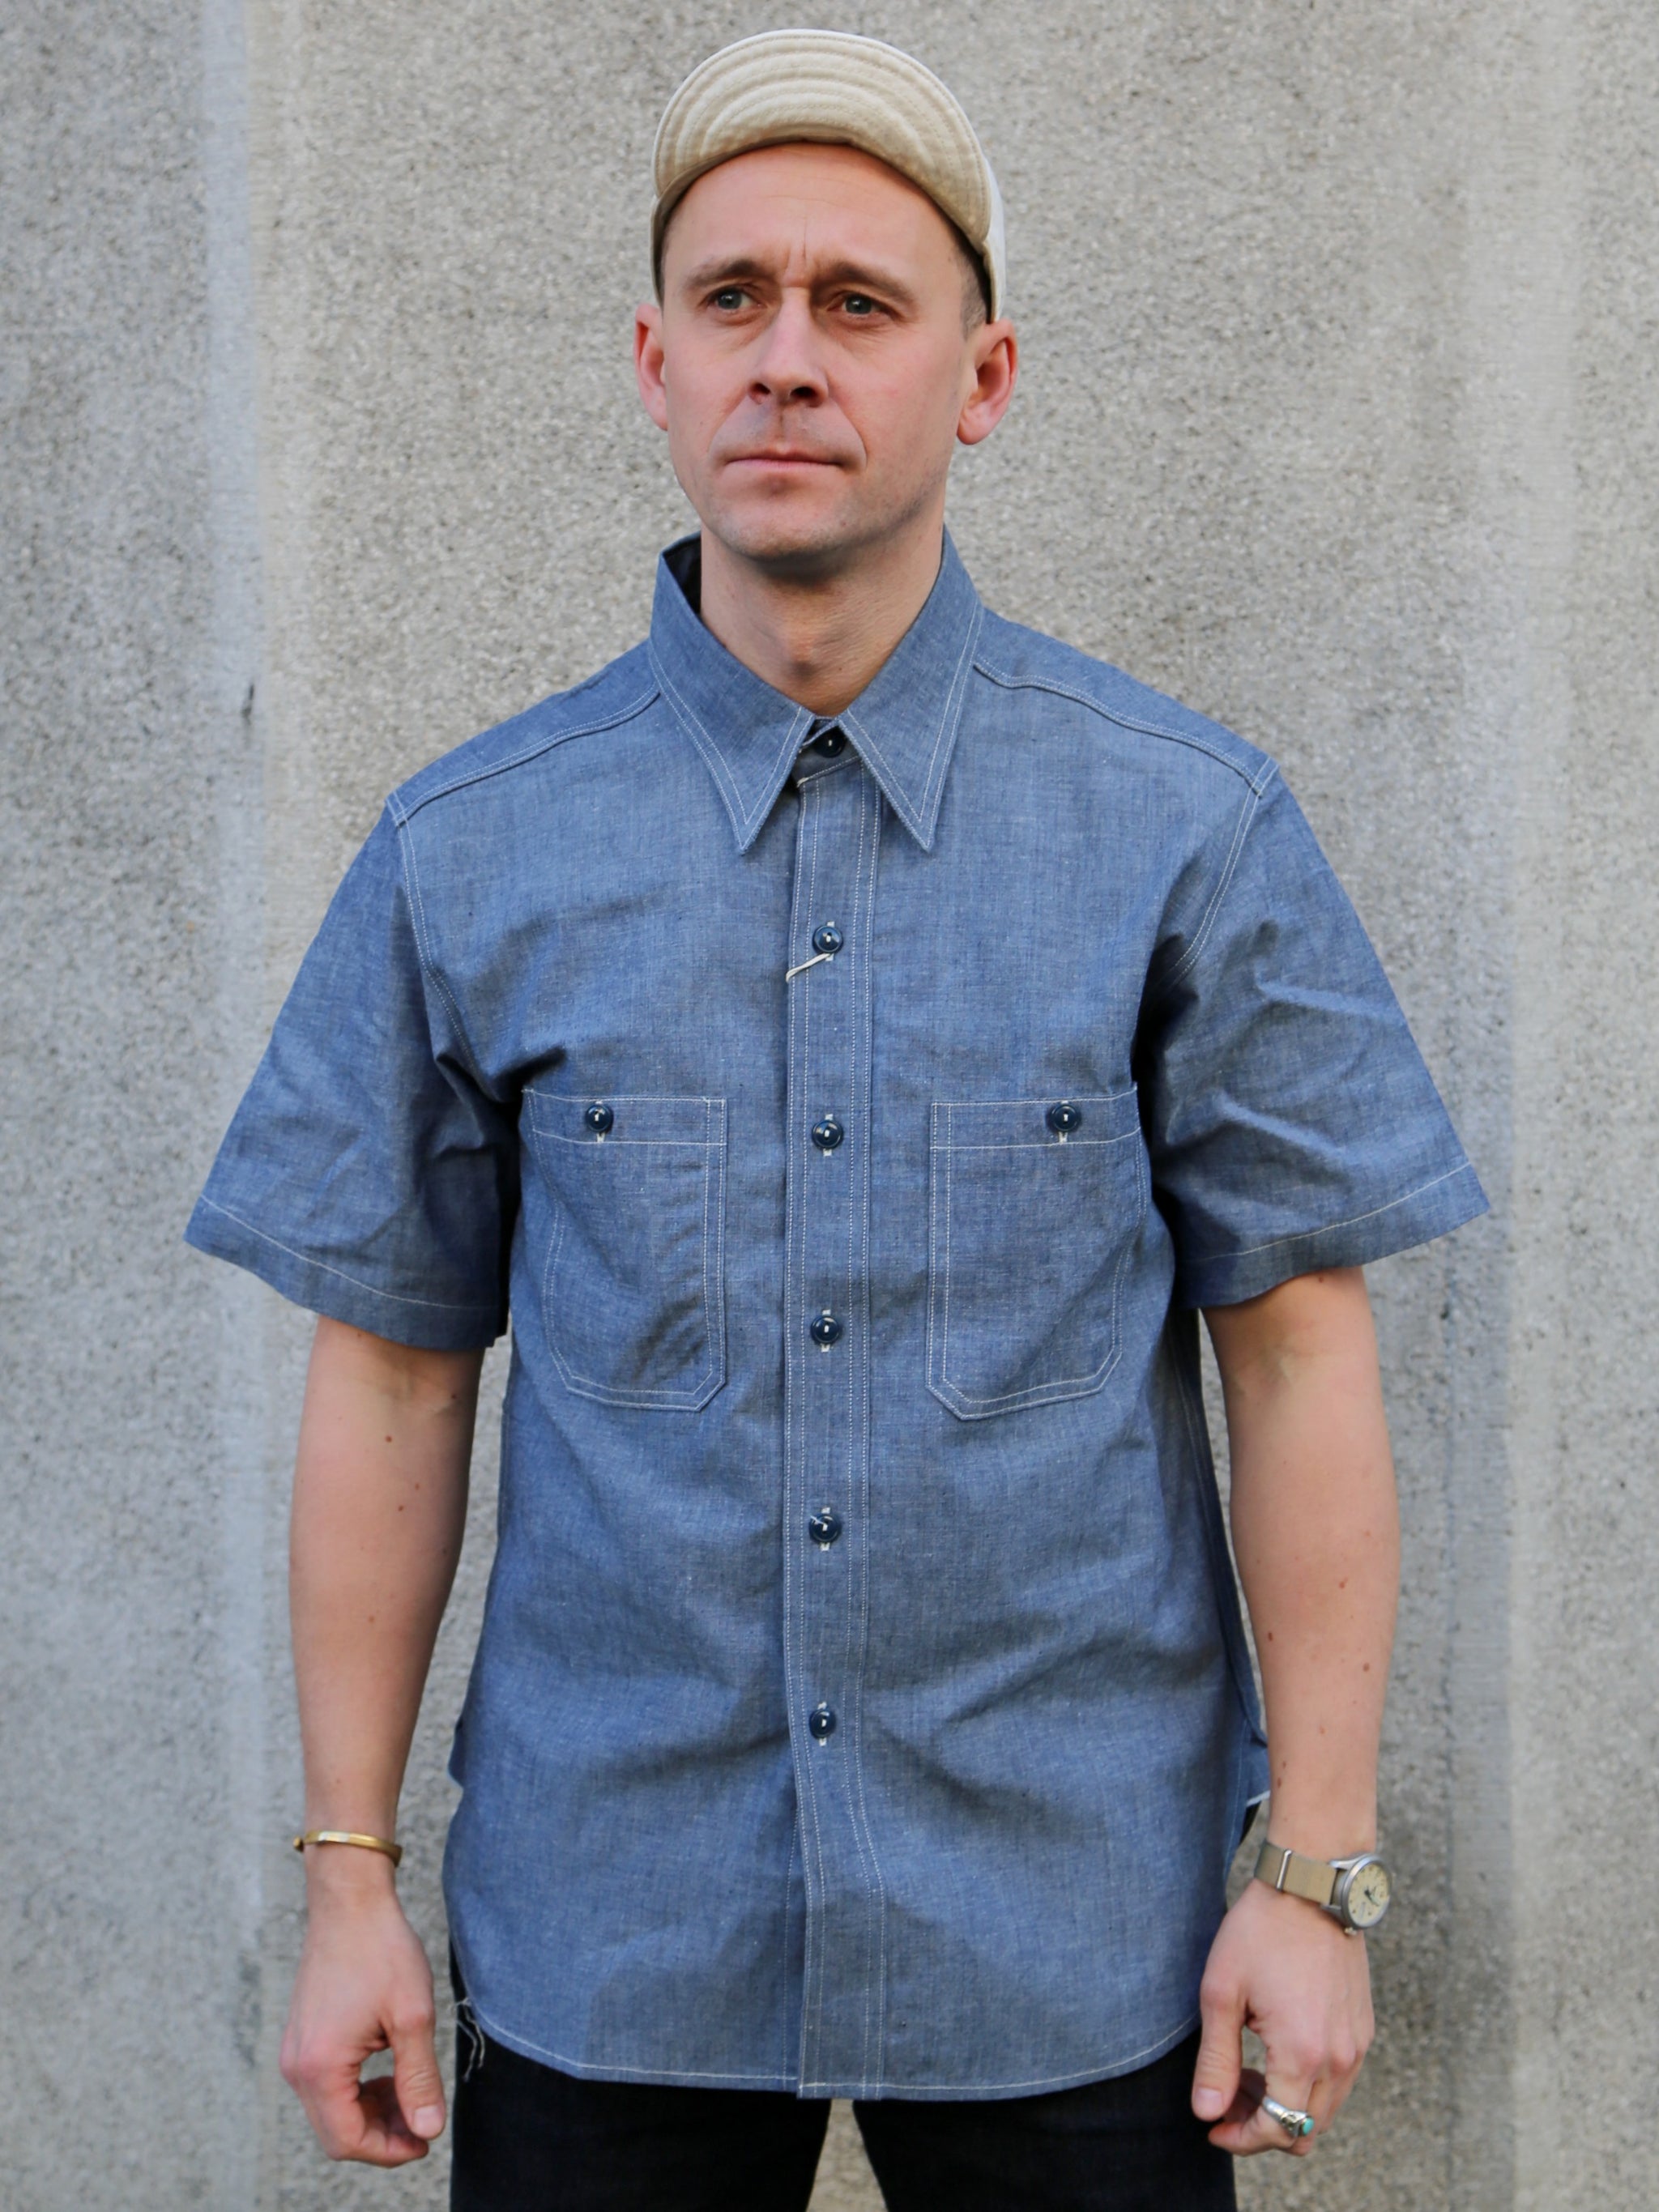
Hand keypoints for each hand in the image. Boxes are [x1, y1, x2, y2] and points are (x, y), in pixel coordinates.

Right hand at [280, 1851, 446, 2164]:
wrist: (350, 1900)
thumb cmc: (381, 1950)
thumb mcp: (412, 2016)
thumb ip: (419, 2079)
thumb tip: (429, 2131)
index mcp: (319, 2067)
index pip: (347, 2141)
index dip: (389, 2151)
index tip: (425, 2140)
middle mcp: (296, 2067)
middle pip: (336, 2132)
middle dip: (381, 2135)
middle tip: (423, 2120)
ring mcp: (295, 2052)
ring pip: (331, 2110)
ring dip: (371, 2112)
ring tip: (410, 2091)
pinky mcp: (301, 2038)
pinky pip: (326, 2084)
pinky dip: (357, 2089)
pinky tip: (388, 2070)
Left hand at [1190, 1876, 1372, 2155]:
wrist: (1311, 1885)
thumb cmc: (1260, 1931)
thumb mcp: (1222, 1993)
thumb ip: (1215, 2060)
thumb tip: (1206, 2113)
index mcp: (1302, 2054)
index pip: (1277, 2130)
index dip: (1241, 2139)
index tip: (1213, 2126)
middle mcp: (1340, 2059)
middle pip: (1305, 2132)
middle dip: (1262, 2127)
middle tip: (1226, 2098)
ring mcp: (1356, 2045)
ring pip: (1323, 2111)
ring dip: (1285, 2107)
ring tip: (1245, 2073)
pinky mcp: (1362, 2029)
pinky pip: (1338, 2082)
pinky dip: (1306, 2085)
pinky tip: (1273, 2050)